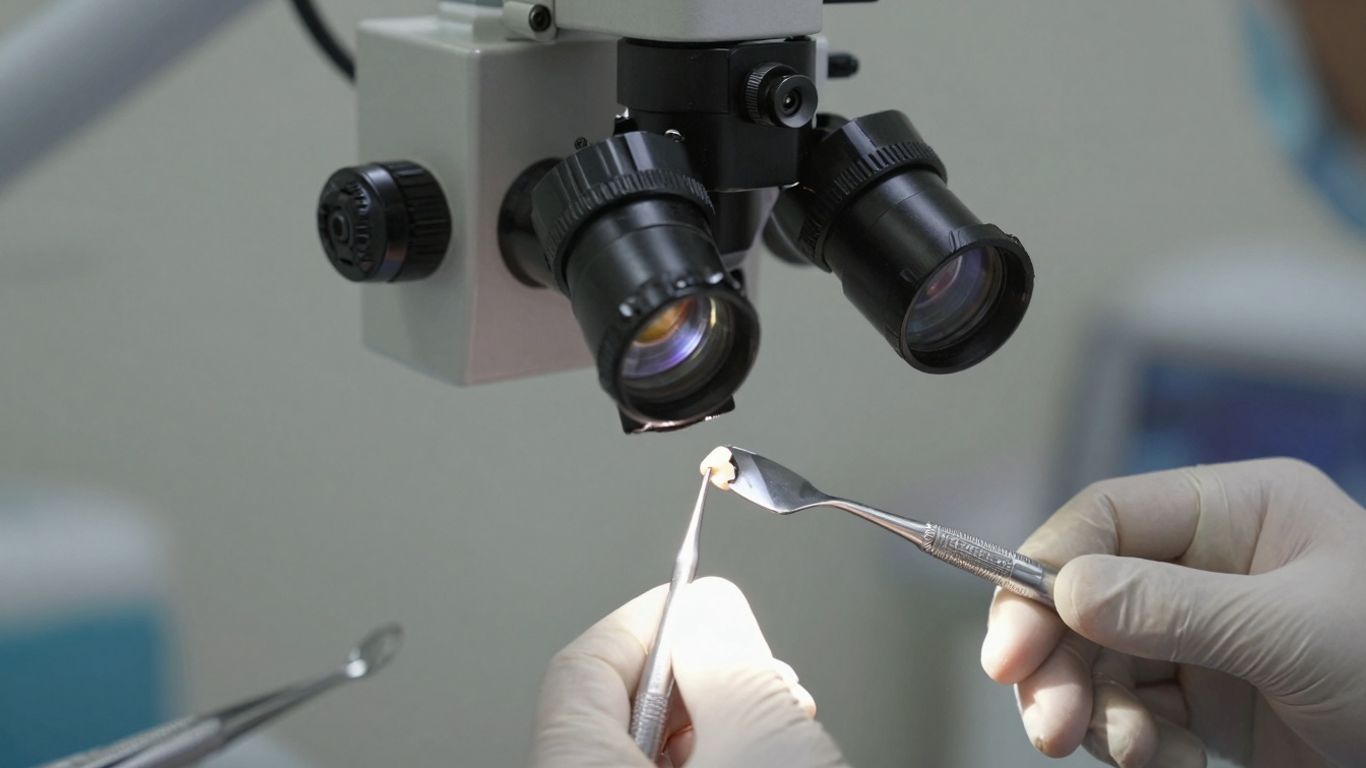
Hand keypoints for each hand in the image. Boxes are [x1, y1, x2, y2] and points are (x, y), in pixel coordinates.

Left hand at [532, 576, 846, 767]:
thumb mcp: (758, 738)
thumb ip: (728, 658)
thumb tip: (712, 606)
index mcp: (575, 765)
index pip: (587, 661)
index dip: (651, 617)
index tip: (699, 596)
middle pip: (621, 708)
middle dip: (700, 674)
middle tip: (755, 668)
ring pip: (651, 753)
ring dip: (720, 724)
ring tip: (779, 720)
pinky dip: (722, 762)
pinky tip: (768, 758)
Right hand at [980, 459, 1365, 767]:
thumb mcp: (1296, 631)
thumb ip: (1176, 608)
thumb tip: (1064, 591)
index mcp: (1234, 512)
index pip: (1106, 521)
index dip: (1043, 571)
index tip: (1012, 642)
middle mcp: (1205, 566)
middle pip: (1085, 597)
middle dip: (1058, 658)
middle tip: (1045, 719)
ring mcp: (1203, 635)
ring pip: (1099, 662)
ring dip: (1094, 711)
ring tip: (1118, 751)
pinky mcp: (1207, 701)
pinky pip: (1135, 715)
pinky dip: (1136, 746)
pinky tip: (1167, 764)